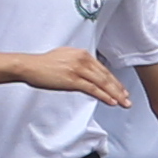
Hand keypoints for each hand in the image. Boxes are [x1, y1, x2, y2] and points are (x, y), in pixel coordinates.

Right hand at [12, 45, 127, 105]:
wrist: (30, 66)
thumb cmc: (44, 64)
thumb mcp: (65, 58)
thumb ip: (79, 63)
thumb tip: (88, 73)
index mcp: (82, 54)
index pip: (103, 70)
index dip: (114, 81)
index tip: (121, 90)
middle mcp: (83, 60)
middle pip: (105, 77)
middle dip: (118, 89)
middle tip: (127, 99)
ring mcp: (78, 69)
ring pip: (102, 83)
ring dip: (115, 95)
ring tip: (123, 103)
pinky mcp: (72, 79)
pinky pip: (92, 89)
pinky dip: (103, 96)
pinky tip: (111, 102)